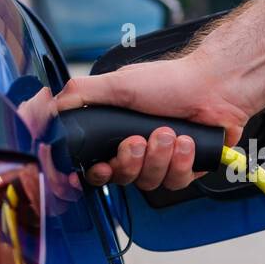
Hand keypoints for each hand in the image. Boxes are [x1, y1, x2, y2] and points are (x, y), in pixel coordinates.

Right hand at [52, 55, 251, 189]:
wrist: (215, 85)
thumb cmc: (171, 81)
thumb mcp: (118, 83)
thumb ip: (81, 94)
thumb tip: (49, 107)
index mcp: (116, 134)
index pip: (95, 168)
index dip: (95, 174)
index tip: (100, 168)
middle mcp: (137, 151)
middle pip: (121, 178)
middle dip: (130, 161)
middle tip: (139, 139)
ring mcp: (162, 162)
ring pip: (149, 182)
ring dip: (159, 157)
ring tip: (170, 132)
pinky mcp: (187, 169)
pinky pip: (176, 182)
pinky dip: (182, 161)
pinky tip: (187, 141)